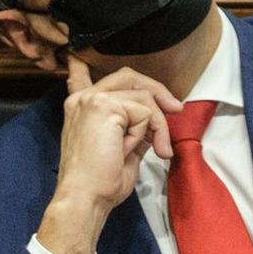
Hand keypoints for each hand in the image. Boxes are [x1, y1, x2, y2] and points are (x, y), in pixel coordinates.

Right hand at [37, 56, 182, 253]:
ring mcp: (92, 100)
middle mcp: (82, 98)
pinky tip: (135, 150)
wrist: (85, 198)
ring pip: (143, 97)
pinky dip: (151, 132)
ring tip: (158, 149)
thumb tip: (156, 119)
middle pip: (128, 76)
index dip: (82, 64)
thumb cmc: (99, 183)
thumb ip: (132, 127)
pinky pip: (145, 111)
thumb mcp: (120, 148)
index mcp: (79, 108)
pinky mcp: (104, 106)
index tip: (76, 55)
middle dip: (157, 92)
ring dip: (158, 124)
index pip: (80, 75)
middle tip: (176, 110)